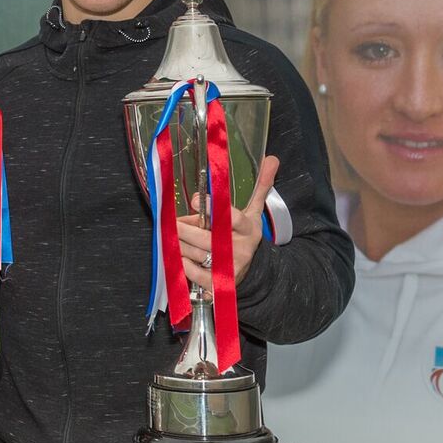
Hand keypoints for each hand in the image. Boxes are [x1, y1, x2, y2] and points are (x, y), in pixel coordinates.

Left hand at [178, 155, 279, 287]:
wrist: (256, 272)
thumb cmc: (246, 236)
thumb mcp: (254, 213)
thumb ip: (260, 187)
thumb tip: (271, 158)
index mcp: (248, 228)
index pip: (232, 217)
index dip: (213, 208)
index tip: (195, 199)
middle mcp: (240, 248)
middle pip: (206, 238)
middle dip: (185, 229)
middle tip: (172, 222)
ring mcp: (230, 267)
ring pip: (197, 254)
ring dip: (180, 244)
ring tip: (171, 236)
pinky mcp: (220, 283)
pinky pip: (196, 274)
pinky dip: (184, 266)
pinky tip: (179, 257)